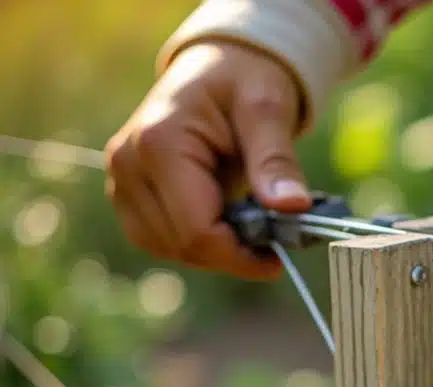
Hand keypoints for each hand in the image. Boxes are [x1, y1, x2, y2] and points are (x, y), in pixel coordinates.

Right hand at [104, 41, 311, 278]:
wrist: (219, 65)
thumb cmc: (244, 80)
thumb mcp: (268, 110)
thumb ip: (275, 160)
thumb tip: (292, 208)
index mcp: (160, 143)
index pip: (196, 230)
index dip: (240, 256)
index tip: (279, 258)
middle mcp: (128, 165)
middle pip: (182, 245)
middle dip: (232, 252)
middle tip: (274, 237)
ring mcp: (122, 180)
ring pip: (169, 249)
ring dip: (215, 249)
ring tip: (251, 222)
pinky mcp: (128, 193)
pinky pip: (161, 239)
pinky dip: (198, 241)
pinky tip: (227, 220)